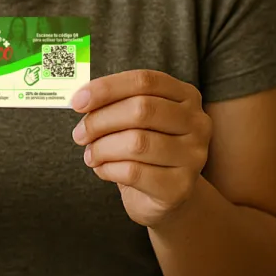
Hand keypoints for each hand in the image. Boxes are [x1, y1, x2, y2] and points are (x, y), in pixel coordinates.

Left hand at [71, 70, 211, 227]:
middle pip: (141, 109)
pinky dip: (109, 169)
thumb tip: (81, 99)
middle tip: (79, 134)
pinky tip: (103, 170)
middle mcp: (197, 122)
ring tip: (90, 155)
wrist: (168, 195)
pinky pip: (134, 172)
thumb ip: (116, 104)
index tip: (78, 101)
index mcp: (186, 95)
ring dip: (102, 148)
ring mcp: (194, 155)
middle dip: (100, 121)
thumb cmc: (147, 149)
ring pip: (137, 143)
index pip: (144, 81)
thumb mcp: (136, 120)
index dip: (107, 88)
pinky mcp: (181, 186)